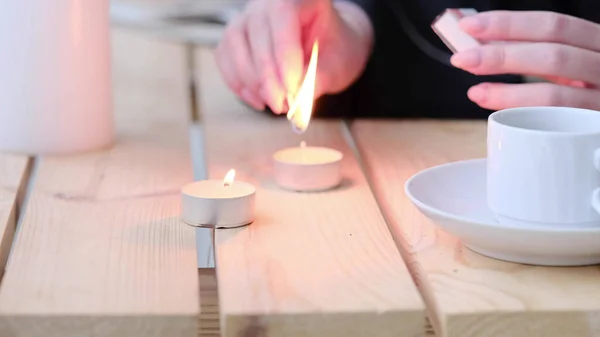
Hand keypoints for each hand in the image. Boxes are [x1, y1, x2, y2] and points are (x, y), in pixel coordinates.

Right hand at [215, 0, 372, 113]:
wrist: (326, 44)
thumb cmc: (334, 49)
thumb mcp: (338, 64)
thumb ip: (318, 79)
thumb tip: (297, 101)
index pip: (284, 20)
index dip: (285, 58)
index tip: (291, 91)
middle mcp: (267, 2)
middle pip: (258, 37)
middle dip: (269, 79)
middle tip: (282, 106)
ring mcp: (246, 17)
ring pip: (235, 47)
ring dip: (253, 83)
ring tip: (274, 104)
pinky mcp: (233, 36)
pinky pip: (225, 59)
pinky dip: (239, 84)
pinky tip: (259, 99)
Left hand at [450, 11, 599, 110]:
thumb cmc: (587, 92)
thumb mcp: (569, 65)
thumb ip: (533, 54)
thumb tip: (482, 47)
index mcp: (595, 43)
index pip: (552, 24)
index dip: (508, 24)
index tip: (469, 26)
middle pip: (552, 54)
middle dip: (501, 55)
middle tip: (462, 59)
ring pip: (554, 94)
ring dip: (507, 93)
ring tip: (476, 92)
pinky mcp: (594, 128)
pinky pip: (556, 125)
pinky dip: (525, 118)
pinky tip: (503, 118)